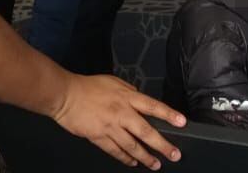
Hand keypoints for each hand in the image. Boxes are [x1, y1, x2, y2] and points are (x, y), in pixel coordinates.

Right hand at [53, 74, 184, 168]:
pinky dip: (125, 158)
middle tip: (174, 154)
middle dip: (162, 145)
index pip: (153, 106)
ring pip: (132, 146)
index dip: (169, 114)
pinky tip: (133, 163)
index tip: (182, 122)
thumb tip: (140, 99)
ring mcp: (110, 127)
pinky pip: (115, 151)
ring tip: (156, 165)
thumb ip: (130, 92)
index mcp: (127, 97)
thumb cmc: (89, 86)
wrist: (65, 95)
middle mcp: (121, 113)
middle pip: (146, 131)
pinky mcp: (98, 137)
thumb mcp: (114, 82)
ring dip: (145, 157)